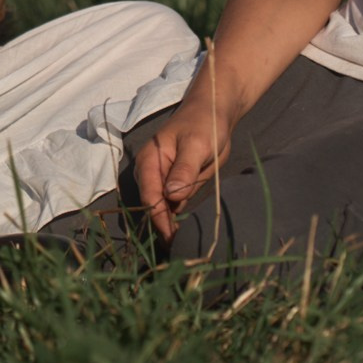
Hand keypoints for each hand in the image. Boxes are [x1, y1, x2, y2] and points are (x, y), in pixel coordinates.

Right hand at [132, 88, 238, 241]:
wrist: (213, 112)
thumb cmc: (204, 125)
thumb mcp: (197, 146)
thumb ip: (184, 170)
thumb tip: (171, 196)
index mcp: (150, 161)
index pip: (150, 196)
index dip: (159, 219)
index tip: (172, 239)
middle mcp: (150, 171)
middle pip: (152, 205)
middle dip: (163, 226)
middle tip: (179, 249)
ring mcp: (161, 178)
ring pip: (163, 208)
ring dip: (171, 224)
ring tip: (184, 245)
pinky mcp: (173, 183)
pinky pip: (173, 204)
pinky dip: (178, 216)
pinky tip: (187, 230)